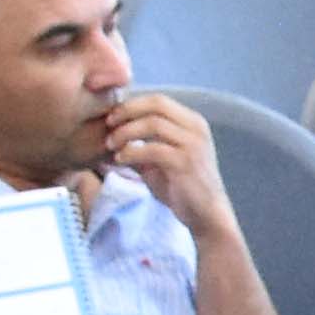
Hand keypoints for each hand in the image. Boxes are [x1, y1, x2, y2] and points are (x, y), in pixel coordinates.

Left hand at [98, 88, 232, 235]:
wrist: (207, 215)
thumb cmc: (183, 187)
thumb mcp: (161, 159)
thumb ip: (142, 143)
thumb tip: (111, 131)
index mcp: (193, 123)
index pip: (158, 100)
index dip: (132, 105)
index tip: (112, 118)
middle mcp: (196, 129)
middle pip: (156, 104)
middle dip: (127, 112)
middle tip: (108, 125)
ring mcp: (193, 145)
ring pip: (153, 123)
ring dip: (126, 132)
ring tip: (111, 145)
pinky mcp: (185, 163)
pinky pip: (152, 148)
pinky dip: (131, 151)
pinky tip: (121, 160)